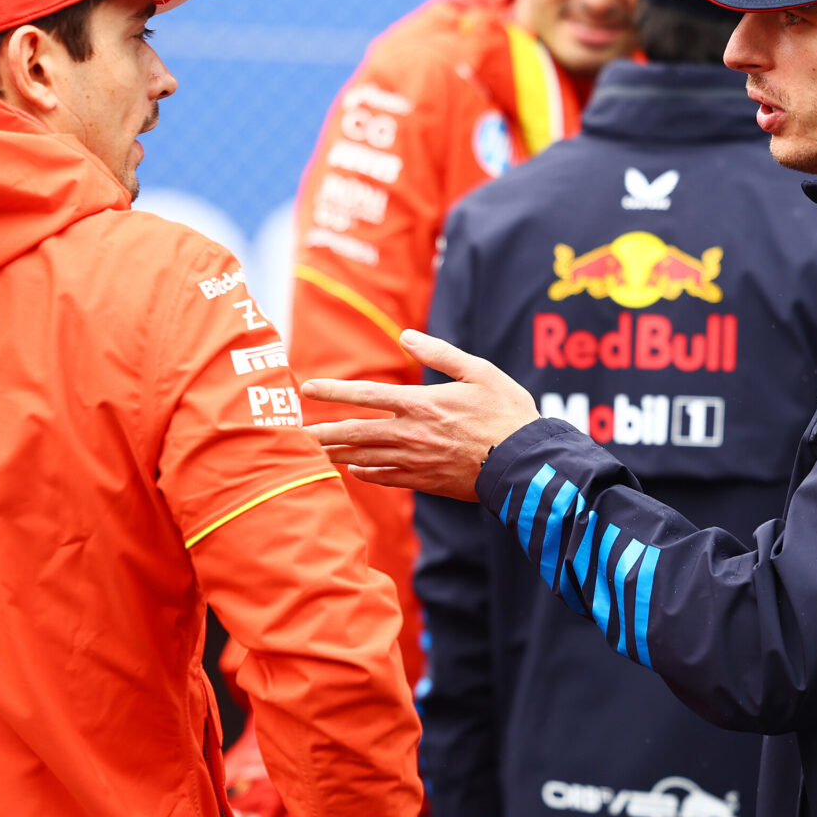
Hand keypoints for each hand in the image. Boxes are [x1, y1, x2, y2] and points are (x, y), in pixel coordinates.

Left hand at [302, 331, 540, 501]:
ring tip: (314, 452)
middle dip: (322, 432)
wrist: (523, 464)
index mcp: (420, 403)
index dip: (332, 391)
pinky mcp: (425, 481)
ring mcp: (415, 461)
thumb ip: (440, 353)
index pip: (364, 395)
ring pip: (364, 457)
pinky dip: (365, 473)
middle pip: (354, 432)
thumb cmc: (507, 413)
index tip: (305, 388)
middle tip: (293, 433)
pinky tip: (354, 470)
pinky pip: (385, 478)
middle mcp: (410, 433)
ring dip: (337, 454)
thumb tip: (407, 335)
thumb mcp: (479, 371)